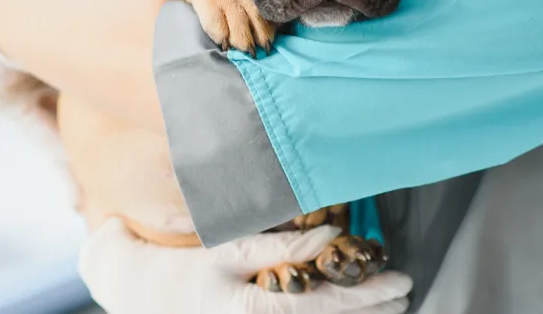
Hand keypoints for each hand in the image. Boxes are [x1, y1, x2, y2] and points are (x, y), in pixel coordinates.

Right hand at [79, 219, 411, 313]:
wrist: (136, 295)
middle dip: (371, 311)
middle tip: (405, 293)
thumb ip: (278, 247)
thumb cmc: (183, 267)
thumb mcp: (227, 251)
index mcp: (252, 309)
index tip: (399, 280)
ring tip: (391, 305)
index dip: (365, 295)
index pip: (324, 304)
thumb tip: (328, 235)